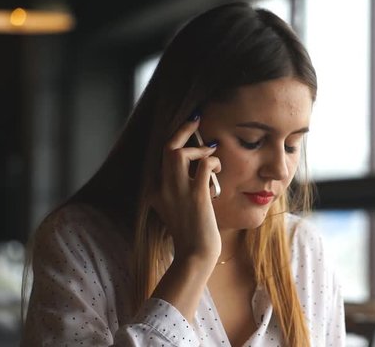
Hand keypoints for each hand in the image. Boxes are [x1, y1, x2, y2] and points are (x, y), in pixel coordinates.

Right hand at [150, 118, 221, 263]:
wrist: (194, 256)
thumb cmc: (192, 235)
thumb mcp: (179, 210)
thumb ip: (181, 191)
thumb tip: (200, 171)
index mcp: (156, 192)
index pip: (161, 157)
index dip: (176, 140)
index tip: (188, 128)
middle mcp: (162, 188)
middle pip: (167, 148)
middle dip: (183, 130)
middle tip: (196, 119)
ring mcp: (177, 191)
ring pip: (179, 153)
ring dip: (199, 149)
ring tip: (212, 157)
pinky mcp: (196, 196)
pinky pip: (204, 166)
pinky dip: (213, 162)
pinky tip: (218, 169)